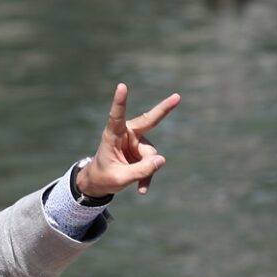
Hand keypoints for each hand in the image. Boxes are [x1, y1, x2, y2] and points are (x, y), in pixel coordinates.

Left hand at [77, 83, 180, 198]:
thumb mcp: (119, 179)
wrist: (99, 184)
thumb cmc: (103, 177)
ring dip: (146, 170)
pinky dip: (147, 176)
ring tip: (136, 184)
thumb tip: (162, 160)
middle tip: (177, 97)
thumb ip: (140, 171)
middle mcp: (126, 135)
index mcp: (112, 135)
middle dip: (164, 110)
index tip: (121, 86)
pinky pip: (152, 164)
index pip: (117, 117)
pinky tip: (141, 190)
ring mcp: (136, 142)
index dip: (120, 102)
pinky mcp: (142, 152)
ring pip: (151, 155)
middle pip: (148, 121)